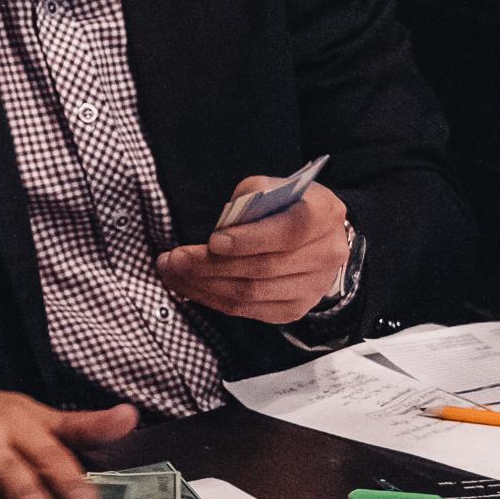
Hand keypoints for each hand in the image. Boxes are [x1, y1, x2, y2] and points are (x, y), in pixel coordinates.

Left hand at [157, 181, 351, 324]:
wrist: (314, 235)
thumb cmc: (285, 206)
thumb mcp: (272, 187)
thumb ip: (250, 198)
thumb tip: (223, 226)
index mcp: (324, 215)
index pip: (288, 233)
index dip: (249, 240)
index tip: (213, 242)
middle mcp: (326, 255)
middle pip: (263, 268)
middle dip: (211, 266)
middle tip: (174, 260)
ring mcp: (313, 288)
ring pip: (251, 294)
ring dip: (204, 285)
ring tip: (173, 273)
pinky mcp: (294, 309)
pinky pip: (247, 310)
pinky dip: (213, 299)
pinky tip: (191, 287)